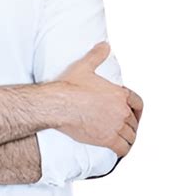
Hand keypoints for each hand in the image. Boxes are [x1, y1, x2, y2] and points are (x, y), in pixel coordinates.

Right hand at [55, 41, 143, 156]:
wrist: (58, 104)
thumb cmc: (69, 87)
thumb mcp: (85, 66)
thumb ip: (97, 56)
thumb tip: (105, 45)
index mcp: (118, 94)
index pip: (137, 103)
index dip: (137, 109)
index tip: (134, 113)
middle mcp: (120, 110)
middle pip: (133, 120)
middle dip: (130, 124)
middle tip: (124, 127)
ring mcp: (115, 126)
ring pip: (130, 136)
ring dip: (128, 138)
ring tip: (123, 140)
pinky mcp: (107, 139)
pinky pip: (123, 148)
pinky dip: (124, 150)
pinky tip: (119, 150)